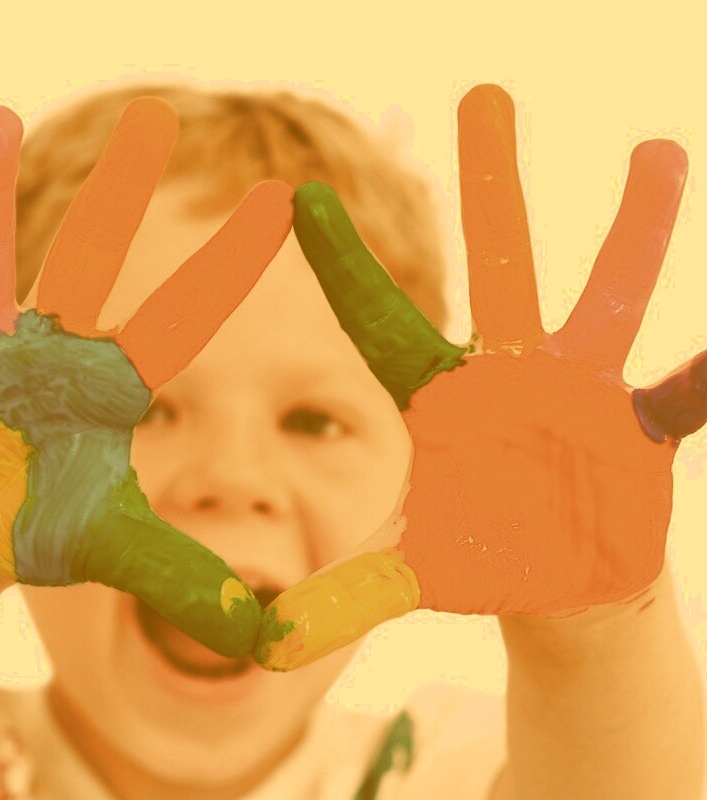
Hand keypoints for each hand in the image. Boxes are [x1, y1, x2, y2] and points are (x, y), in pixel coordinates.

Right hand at [0, 99, 292, 656]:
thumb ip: (182, 581)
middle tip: (155, 119)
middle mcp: (46, 354)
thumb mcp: (110, 552)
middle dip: (119, 198)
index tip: (277, 206)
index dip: (224, 270)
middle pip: (90, 265)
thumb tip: (261, 634)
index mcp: (103, 388)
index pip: (178, 323)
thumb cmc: (37, 528)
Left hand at [256, 84, 706, 669]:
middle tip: (487, 93)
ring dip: (632, 231)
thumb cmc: (472, 558)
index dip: (342, 265)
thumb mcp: (403, 578)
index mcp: (440, 399)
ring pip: (604, 298)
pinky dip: (702, 381)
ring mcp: (577, 395)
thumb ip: (339, 599)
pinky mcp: (633, 434)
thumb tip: (262, 646)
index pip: (378, 323)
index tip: (295, 196)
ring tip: (657, 153)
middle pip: (499, 267)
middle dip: (493, 183)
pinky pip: (676, 402)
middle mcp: (509, 375)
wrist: (552, 577)